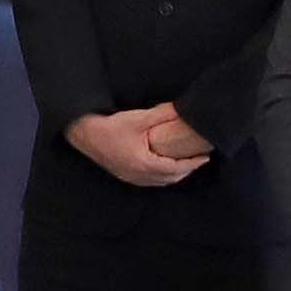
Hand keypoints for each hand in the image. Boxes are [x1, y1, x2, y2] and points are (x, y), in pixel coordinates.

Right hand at [63, 108, 202, 188]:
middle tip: (199, 160)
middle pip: (171, 178)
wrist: (85, 135)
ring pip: (160, 182)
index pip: (176, 168)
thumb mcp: (138, 118)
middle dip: (187, 170)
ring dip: (175, 175)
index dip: (193, 164)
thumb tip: (181, 108)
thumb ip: (162, 114)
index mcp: (144, 164)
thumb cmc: (110, 127)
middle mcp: (139, 175)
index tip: (205, 157)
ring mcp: (131, 177)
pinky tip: (165, 168)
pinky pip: (150, 181)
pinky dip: (162, 177)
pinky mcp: (125, 175)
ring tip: (186, 164)